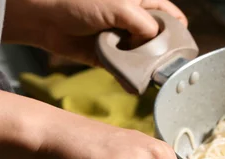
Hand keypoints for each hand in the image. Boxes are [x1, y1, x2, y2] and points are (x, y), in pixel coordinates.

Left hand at [3, 0, 187, 66]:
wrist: (43, 17)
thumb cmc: (79, 2)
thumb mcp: (119, 7)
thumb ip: (144, 24)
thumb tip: (157, 45)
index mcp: (143, 3)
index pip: (173, 18)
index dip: (179, 32)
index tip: (181, 49)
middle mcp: (136, 22)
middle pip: (162, 41)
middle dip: (164, 54)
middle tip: (164, 66)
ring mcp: (125, 40)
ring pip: (146, 58)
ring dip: (147, 68)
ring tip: (148, 75)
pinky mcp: (112, 57)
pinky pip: (128, 71)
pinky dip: (131, 79)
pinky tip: (135, 85)